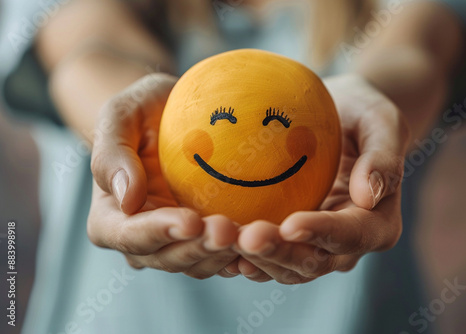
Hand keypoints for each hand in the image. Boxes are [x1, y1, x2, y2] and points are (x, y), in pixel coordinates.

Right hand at [87, 74, 239, 278]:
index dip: (160, 233)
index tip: (190, 221)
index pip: (130, 235)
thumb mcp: (121, 116)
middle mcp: (143, 240)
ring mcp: (177, 243)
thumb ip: (113, 154)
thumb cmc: (142, 111)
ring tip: (254, 236)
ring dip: (227, 254)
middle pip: (169, 257)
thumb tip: (128, 200)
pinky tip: (268, 241)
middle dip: (200, 248)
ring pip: (201, 263)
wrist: (171, 118)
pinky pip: (226, 255)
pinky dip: (245, 254)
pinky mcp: (207, 238)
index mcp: (111, 219)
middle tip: (230, 230)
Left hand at [232, 74, 409, 283]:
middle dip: (279, 253)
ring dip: (254, 258)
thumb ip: (383, 154)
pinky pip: (264, 255)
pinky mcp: (288, 237)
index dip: (322, 233)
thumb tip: (369, 195)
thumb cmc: (362, 114)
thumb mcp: (380, 119)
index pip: (352, 235)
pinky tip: (215, 240)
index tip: (291, 222)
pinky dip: (240, 253)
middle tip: (245, 237)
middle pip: (314, 261)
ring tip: (222, 240)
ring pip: (285, 267)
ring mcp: (314, 243)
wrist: (339, 118)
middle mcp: (346, 243)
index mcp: (377, 222)